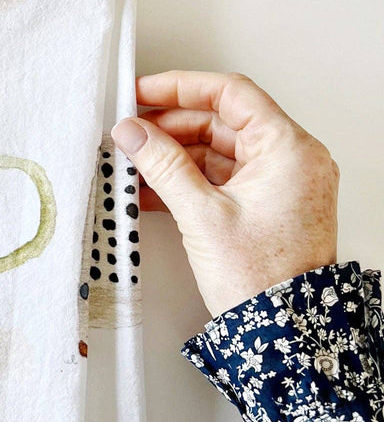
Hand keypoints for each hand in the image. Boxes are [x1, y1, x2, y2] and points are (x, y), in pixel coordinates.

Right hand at [110, 71, 338, 318]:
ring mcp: (278, 183)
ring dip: (173, 156)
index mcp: (289, 150)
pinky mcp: (264, 205)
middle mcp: (290, 160)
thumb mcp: (201, 214)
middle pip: (221, 122)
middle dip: (170, 127)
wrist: (283, 333)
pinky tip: (151, 189)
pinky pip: (220, 178)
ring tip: (134, 163)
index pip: (232, 94)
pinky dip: (186, 180)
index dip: (181, 88)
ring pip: (216, 151)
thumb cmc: (262, 279)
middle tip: (130, 132)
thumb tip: (132, 131)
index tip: (143, 92)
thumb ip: (162, 164)